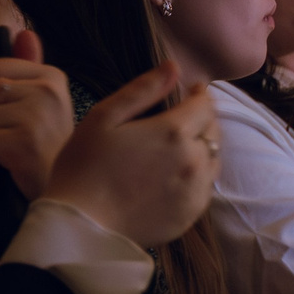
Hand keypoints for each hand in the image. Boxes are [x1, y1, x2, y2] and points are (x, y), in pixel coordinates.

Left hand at [0, 28, 74, 197]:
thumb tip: (23, 32)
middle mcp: (47, 90)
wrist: (69, 197)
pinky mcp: (25, 142)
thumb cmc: (49, 153)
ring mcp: (38, 115)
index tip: (8, 119)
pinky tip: (4, 173)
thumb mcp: (43, 104)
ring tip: (7, 158)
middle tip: (7, 142)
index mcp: (51, 76)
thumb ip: (28, 69)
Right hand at [42, 60, 218, 243]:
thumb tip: (173, 66)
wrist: (80, 227)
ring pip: (213, 159)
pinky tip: (175, 175)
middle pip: (213, 131)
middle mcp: (193, 161)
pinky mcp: (191, 215)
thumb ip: (142, 89)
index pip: (204, 105)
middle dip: (203, 118)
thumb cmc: (83, 168)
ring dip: (203, 147)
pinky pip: (205, 187)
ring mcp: (195, 191)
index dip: (199, 94)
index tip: (192, 90)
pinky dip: (197, 175)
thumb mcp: (104, 117)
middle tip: (185, 116)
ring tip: (180, 145)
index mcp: (173, 132)